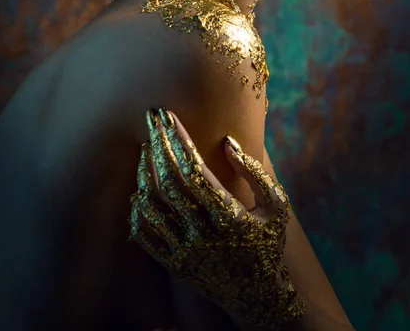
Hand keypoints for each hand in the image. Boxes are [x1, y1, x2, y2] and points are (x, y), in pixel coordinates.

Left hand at [128, 108, 304, 328]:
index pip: (195, 171)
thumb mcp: (276, 206)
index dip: (180, 141)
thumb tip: (228, 142)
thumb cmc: (269, 243)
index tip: (170, 117)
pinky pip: (144, 234)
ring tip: (146, 147)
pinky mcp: (173, 264)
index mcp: (231, 217)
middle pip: (170, 182)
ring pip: (152, 205)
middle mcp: (204, 234)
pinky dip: (137, 209)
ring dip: (145, 171)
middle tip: (152, 119)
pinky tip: (140, 188)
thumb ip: (254, 172)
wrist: (258, 296)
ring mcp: (186, 251)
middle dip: (159, 144)